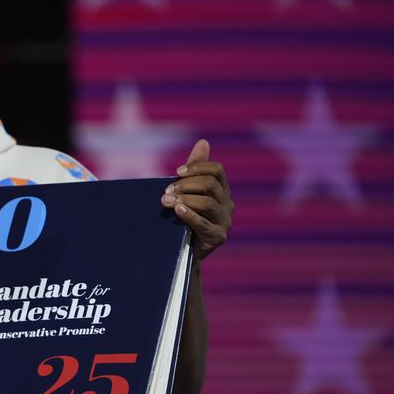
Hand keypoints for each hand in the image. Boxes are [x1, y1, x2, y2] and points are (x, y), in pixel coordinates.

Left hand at [160, 139, 232, 261]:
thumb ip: (194, 169)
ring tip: (165, 202)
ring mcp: (225, 221)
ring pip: (208, 202)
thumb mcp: (187, 192)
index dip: (197, 167)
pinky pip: (204, 223)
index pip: (217, 170)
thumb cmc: (183, 218)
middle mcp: (227, 204)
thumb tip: (203, 141)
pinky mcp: (218, 237)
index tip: (177, 173)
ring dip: (184, 199)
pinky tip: (177, 210)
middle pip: (211, 185)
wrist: (181, 251)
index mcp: (222, 190)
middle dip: (186, 185)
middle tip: (166, 192)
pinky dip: (189, 215)